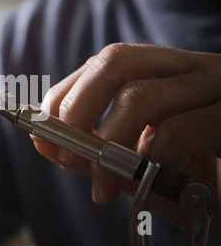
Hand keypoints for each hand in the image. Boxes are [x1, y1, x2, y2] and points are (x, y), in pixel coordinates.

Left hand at [32, 43, 220, 231]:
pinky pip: (178, 129)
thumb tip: (41, 141)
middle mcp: (181, 70)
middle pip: (115, 61)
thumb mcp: (131, 158)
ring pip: (141, 95)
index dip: (63, 97)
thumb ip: (90, 149)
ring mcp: (210, 86)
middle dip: (77, 107)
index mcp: (157, 73)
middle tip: (67, 151)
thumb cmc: (188, 170)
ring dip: (108, 145)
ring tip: (103, 184)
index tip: (44, 135)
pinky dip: (149, 157)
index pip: (99, 65)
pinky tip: (149, 176)